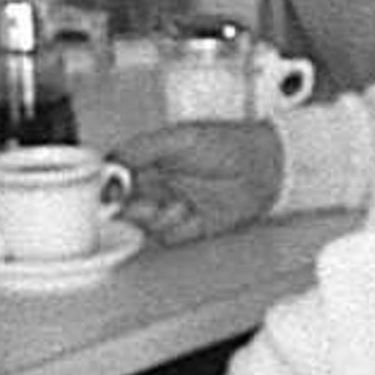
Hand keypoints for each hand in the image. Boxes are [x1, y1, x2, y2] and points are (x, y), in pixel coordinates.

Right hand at [113, 119, 282, 243]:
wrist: (267, 166)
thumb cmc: (228, 143)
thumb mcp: (180, 138)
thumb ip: (141, 148)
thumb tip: (111, 161)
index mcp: (150, 160)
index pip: (115, 177)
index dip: (107, 186)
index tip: (108, 191)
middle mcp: (157, 185)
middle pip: (124, 204)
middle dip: (128, 207)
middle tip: (139, 202)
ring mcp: (171, 207)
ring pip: (143, 223)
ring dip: (155, 217)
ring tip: (176, 203)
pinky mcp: (188, 228)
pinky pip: (167, 236)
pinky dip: (175, 228)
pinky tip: (189, 213)